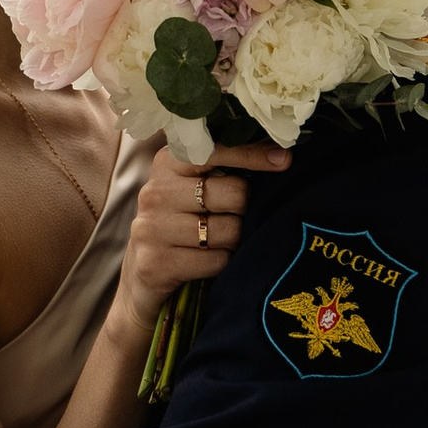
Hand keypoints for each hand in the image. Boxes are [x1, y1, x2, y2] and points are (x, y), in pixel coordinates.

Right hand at [117, 141, 289, 332]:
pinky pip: (217, 261)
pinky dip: (223, 264)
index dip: (252, 155)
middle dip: (244, 209)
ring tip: (219, 241)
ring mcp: (153, 228)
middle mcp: (156, 192)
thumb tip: (278, 154)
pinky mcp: (156, 263)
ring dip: (235, 240)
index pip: (216, 151)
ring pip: (230, 230)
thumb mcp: (191, 187)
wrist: (143, 276)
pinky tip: (209, 261)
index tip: (284, 159)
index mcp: (168, 164)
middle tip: (232, 217)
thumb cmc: (180, 223)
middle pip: (235, 194)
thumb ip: (222, 168)